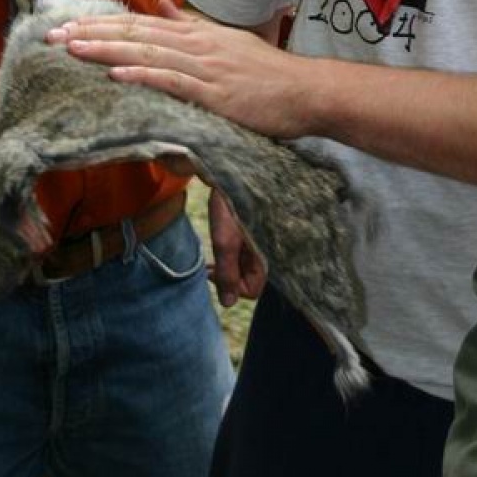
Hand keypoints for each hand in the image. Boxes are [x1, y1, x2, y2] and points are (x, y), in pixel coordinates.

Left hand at [49, 0, 320, 139]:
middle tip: (51, 36)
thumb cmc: (265, 71)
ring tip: (72, 49)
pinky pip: (173, 82)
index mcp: (194, 34)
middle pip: (134, 35)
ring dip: (106, 51)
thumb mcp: (225, 39)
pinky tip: (116, 74)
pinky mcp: (215, 93)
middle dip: (90, 35)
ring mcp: (205, 68)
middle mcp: (195, 45)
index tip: (66, 25)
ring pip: (146, 54)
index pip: (138, 24)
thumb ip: (190, 24)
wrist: (304, 91)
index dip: (101, 24)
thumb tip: (162, 4)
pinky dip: (143, 76)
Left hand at [208, 188, 265, 305]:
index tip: (210, 271)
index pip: (251, 291)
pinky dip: (231, 252)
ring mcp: (262, 241)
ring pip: (244, 266)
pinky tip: (221, 240)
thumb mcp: (225, 240)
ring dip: (227, 263)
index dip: (229, 287)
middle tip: (208, 265)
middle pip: (248, 280)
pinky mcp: (256, 231)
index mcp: (266, 255)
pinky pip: (244, 253)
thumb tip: (228, 305)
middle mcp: (268, 251)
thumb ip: (227, 273)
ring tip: (213, 252)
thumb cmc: (231, 204)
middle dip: (227, 275)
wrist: (233, 170)